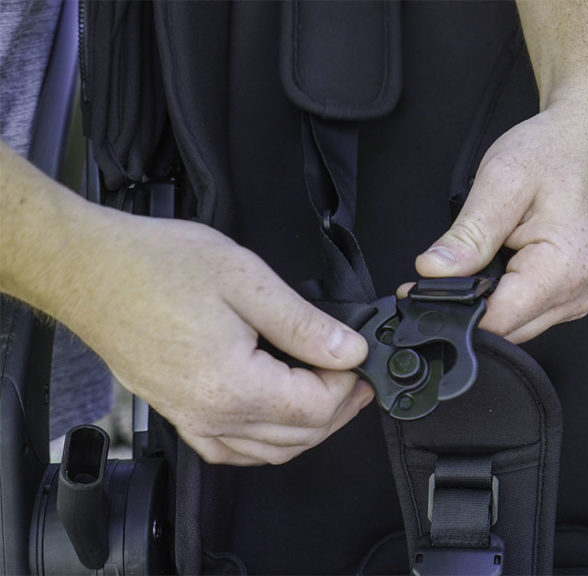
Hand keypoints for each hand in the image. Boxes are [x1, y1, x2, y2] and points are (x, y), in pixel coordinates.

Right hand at [50, 209, 372, 465]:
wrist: (88, 269)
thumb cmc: (154, 266)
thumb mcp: (245, 279)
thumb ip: (304, 324)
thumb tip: (349, 351)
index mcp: (233, 385)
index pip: (316, 408)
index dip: (348, 384)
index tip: (358, 357)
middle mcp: (211, 414)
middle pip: (299, 437)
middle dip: (340, 408)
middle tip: (358, 376)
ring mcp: (190, 419)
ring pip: (269, 450)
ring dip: (309, 427)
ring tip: (332, 392)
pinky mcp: (176, 413)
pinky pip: (231, 450)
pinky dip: (265, 442)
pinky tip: (278, 418)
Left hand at [411, 101, 587, 342]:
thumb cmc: (555, 152)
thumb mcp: (501, 183)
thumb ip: (467, 235)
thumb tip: (432, 272)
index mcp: (564, 268)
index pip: (497, 321)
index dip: (453, 309)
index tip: (421, 289)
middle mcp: (579, 291)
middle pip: (506, 329)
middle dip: (469, 304)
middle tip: (448, 263)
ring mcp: (580, 296)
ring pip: (516, 324)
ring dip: (490, 299)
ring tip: (486, 252)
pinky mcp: (575, 293)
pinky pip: (531, 311)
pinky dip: (509, 293)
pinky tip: (505, 261)